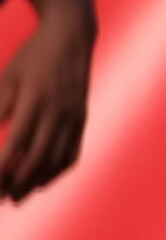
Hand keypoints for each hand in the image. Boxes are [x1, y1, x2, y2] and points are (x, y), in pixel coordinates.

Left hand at [0, 10, 89, 201]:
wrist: (71, 40)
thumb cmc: (32, 58)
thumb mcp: (8, 79)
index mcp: (36, 102)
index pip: (16, 146)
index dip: (1, 169)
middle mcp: (58, 115)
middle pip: (37, 160)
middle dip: (17, 183)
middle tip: (0, 199)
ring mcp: (74, 120)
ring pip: (55, 162)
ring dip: (35, 183)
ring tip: (18, 197)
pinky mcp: (82, 122)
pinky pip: (71, 155)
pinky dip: (56, 173)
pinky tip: (41, 183)